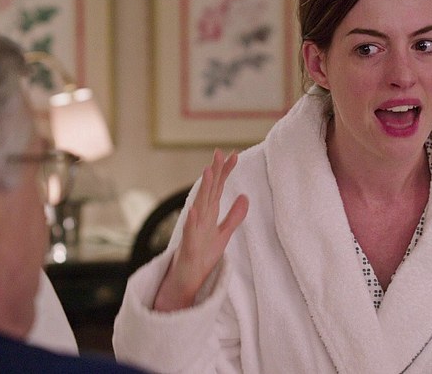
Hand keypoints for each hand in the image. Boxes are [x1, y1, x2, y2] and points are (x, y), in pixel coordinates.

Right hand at [154, 149, 248, 310]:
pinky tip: (194, 209)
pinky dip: (192, 220)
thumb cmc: (202, 255)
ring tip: (207, 172)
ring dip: (203, 189)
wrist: (186, 279)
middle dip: (214, 172)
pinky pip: (190, 232)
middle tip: (219, 153)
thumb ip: (234, 215)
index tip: (234, 154)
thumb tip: (245, 196)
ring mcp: (193, 231)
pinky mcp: (189, 247)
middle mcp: (201, 218)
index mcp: (209, 213)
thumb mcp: (224, 234)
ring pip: (199, 206)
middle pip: (209, 191)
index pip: (219, 188)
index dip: (226, 172)